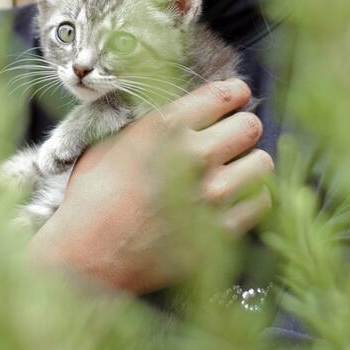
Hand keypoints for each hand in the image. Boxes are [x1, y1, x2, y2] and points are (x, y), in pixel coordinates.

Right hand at [28, 78, 272, 294]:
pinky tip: (233, 198)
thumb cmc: (91, 198)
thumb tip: (183, 110)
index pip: (223, 94)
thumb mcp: (109, 144)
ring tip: (234, 169)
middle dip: (242, 127)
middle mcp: (194, 156)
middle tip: (231, 137)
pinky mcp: (220, 231)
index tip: (235, 97)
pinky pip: (260, 202)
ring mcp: (211, 196)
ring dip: (249, 163)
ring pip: (262, 163)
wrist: (86, 257)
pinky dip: (250, 198)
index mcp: (165, 128)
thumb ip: (150, 124)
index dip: (234, 92)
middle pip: (250, 125)